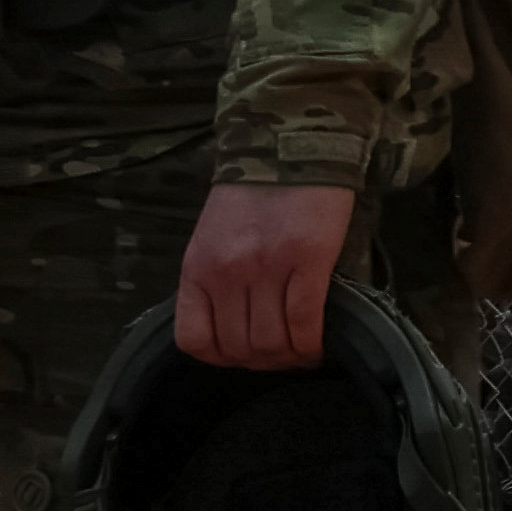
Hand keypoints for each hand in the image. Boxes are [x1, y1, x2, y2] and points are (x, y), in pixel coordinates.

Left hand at [174, 183, 360, 369]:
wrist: (287, 147)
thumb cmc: (250, 195)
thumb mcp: (212, 239)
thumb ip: (213, 281)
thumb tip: (231, 327)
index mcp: (197, 269)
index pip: (193, 340)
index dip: (219, 359)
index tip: (240, 357)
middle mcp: (225, 273)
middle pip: (238, 348)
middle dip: (262, 363)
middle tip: (280, 357)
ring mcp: (265, 268)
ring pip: (271, 342)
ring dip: (288, 358)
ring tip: (300, 352)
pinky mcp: (307, 260)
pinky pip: (304, 322)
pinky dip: (311, 344)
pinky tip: (317, 346)